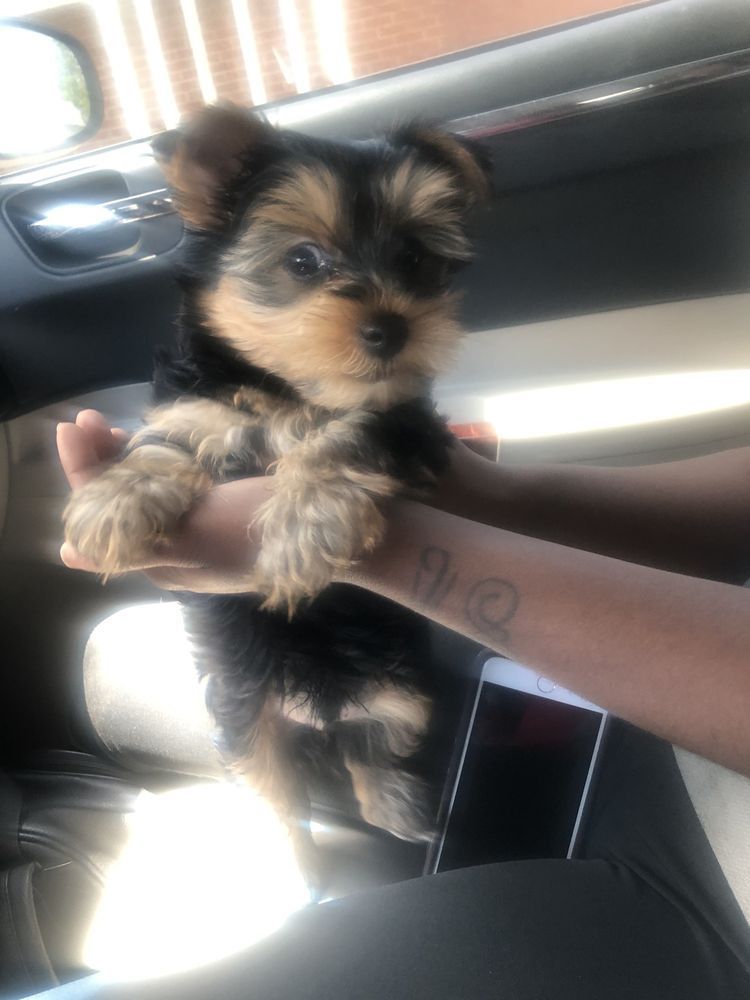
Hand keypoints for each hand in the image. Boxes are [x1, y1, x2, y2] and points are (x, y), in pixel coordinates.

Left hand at [57, 409, 269, 592]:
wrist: (337, 525)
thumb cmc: (261, 530)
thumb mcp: (196, 541)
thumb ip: (136, 544)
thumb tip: (69, 551)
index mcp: (164, 560)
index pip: (106, 516)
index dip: (86, 473)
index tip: (76, 428)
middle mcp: (175, 544)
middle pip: (122, 501)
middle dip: (99, 461)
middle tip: (89, 417)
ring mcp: (199, 523)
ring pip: (144, 489)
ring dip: (121, 456)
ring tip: (107, 424)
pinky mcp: (220, 504)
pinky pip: (173, 482)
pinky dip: (154, 459)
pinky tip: (148, 440)